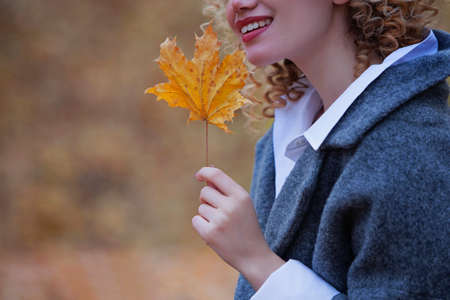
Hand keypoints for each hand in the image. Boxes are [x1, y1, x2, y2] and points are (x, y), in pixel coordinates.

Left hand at [192, 167, 284, 289]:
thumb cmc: (246, 226)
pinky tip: (215, 233)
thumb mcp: (242, 204)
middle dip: (207, 199)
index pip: (216, 175)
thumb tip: (208, 172)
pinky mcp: (210, 233)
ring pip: (201, 207)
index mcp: (241, 196)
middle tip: (219, 211)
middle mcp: (231, 206)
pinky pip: (195, 220)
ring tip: (222, 225)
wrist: (253, 255)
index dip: (204, 172)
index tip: (199, 175)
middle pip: (205, 192)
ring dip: (207, 215)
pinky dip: (202, 225)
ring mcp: (220, 220)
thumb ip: (225, 189)